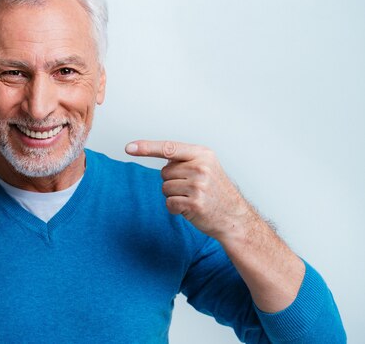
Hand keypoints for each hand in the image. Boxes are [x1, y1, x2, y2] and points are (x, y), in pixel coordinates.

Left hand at [125, 140, 251, 240]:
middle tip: (193, 189)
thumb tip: (154, 152)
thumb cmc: (216, 192)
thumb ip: (184, 159)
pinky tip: (190, 209)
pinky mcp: (195, 204)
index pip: (168, 148)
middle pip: (164, 172)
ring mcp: (199, 186)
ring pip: (165, 188)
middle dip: (173, 182)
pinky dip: (175, 208)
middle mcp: (201, 168)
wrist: (234, 218)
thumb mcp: (206, 167)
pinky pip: (169, 203)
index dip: (147, 147)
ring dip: (174, 196)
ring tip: (193, 198)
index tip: (129, 147)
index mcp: (203, 154)